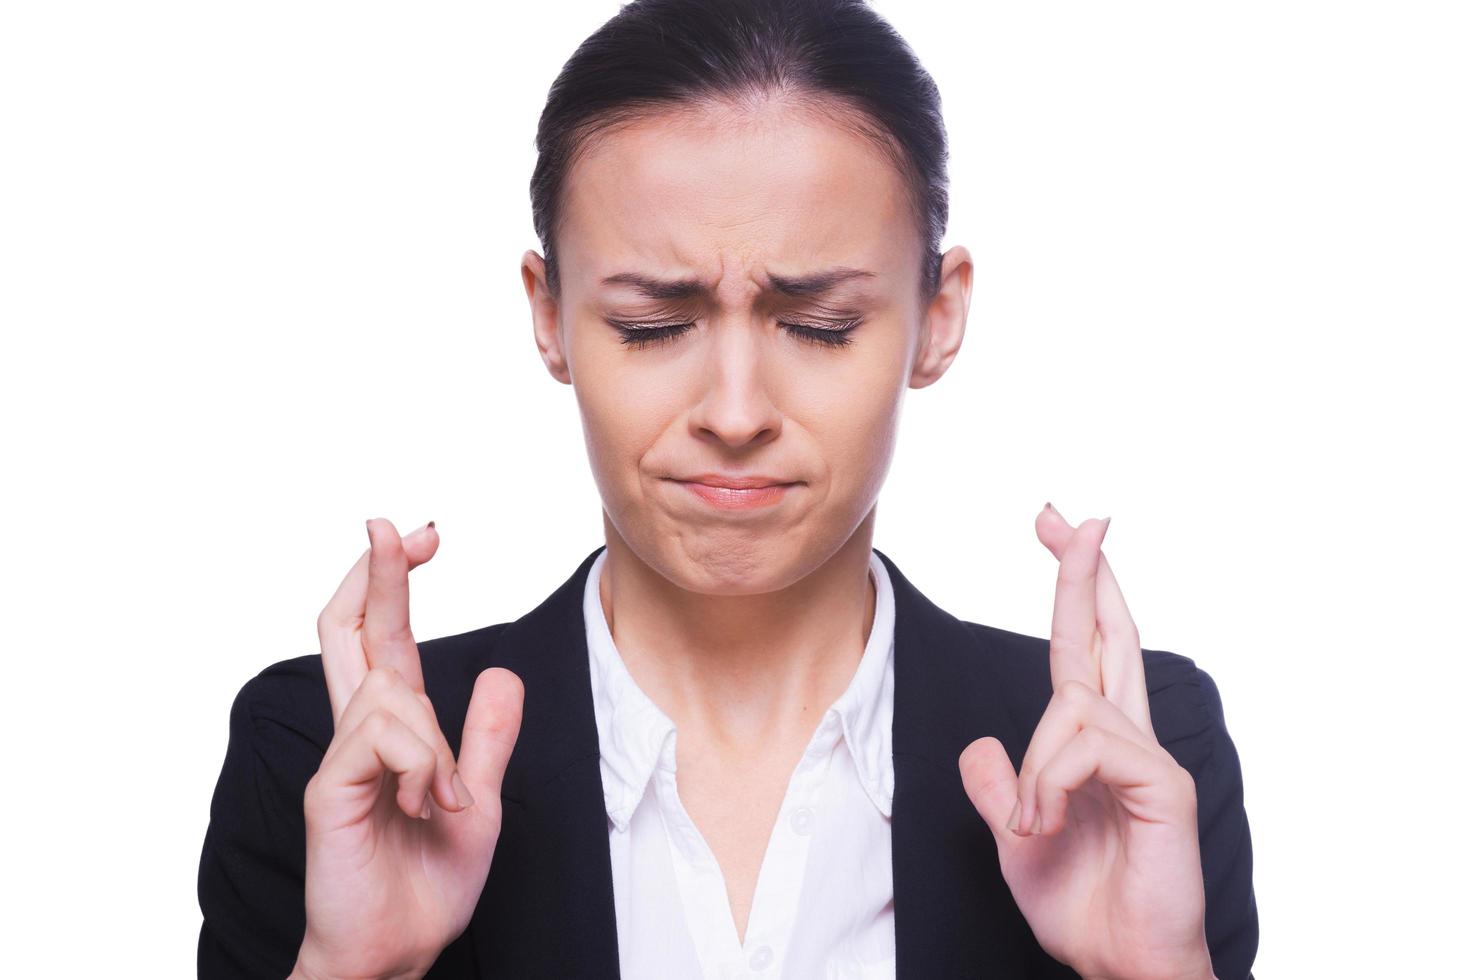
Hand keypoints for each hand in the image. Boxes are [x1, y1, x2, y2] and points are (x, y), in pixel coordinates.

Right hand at [293, 518, 524, 979]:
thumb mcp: (480, 801)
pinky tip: (421, 803)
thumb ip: (486, 738)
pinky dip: (418, 764)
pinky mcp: (330, 789)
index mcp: (394, 730)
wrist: (396, 951)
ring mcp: (341, 758)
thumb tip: (498, 673)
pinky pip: (381, 737)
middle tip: (391, 526)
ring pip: (389, 690)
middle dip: (373, 572)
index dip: (393, 581)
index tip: (422, 536)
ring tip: (440, 799)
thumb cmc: (428, 882)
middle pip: (350, 629)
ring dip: (433, 740)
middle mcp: (361, 732)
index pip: (383, 636)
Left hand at [957, 504, 1215, 979]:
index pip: (1084, 647)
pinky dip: (1050, 786)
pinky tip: (1050, 825)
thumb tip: (980, 744)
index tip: (1058, 528)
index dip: (1074, 587)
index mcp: (1094, 741)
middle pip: (1109, 633)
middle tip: (1067, 514)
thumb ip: (998, 786)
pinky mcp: (1162, 783)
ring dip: (1034, 769)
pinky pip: (1086, 746)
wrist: (1118, 962)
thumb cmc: (1080, 903)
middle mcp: (1126, 736)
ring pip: (1069, 703)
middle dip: (1085, 570)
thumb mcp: (1015, 835)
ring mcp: (1149, 755)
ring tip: (1035, 826)